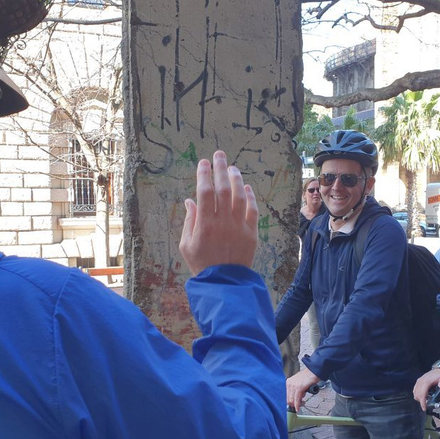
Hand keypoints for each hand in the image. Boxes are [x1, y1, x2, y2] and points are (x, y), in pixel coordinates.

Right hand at [179, 151, 258, 275]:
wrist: (224, 283)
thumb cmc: (202, 264)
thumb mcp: (186, 245)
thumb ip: (189, 221)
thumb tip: (190, 201)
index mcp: (204, 224)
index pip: (204, 192)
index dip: (204, 174)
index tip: (203, 162)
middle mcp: (223, 222)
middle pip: (223, 188)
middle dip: (220, 168)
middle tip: (219, 155)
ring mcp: (239, 226)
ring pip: (240, 196)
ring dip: (236, 179)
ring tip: (232, 168)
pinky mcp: (252, 233)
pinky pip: (252, 210)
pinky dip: (250, 197)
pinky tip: (246, 187)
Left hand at [286, 368, 319, 411]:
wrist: (314, 371)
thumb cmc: (308, 376)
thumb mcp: (298, 382)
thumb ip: (295, 389)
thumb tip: (294, 398)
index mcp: (288, 382)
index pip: (285, 395)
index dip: (288, 402)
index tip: (292, 405)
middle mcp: (289, 383)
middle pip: (287, 398)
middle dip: (292, 404)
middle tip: (297, 407)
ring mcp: (294, 385)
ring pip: (291, 400)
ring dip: (295, 405)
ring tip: (300, 405)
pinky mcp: (299, 388)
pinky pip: (297, 399)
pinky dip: (297, 405)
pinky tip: (298, 408)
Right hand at [413, 369, 439, 410]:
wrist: (438, 370)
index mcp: (426, 382)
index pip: (422, 394)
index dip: (422, 402)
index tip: (424, 408)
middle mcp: (420, 382)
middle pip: (418, 395)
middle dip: (421, 402)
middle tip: (426, 406)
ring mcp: (418, 382)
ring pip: (415, 393)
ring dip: (419, 398)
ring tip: (425, 401)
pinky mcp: (418, 382)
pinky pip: (415, 390)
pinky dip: (417, 395)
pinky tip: (423, 396)